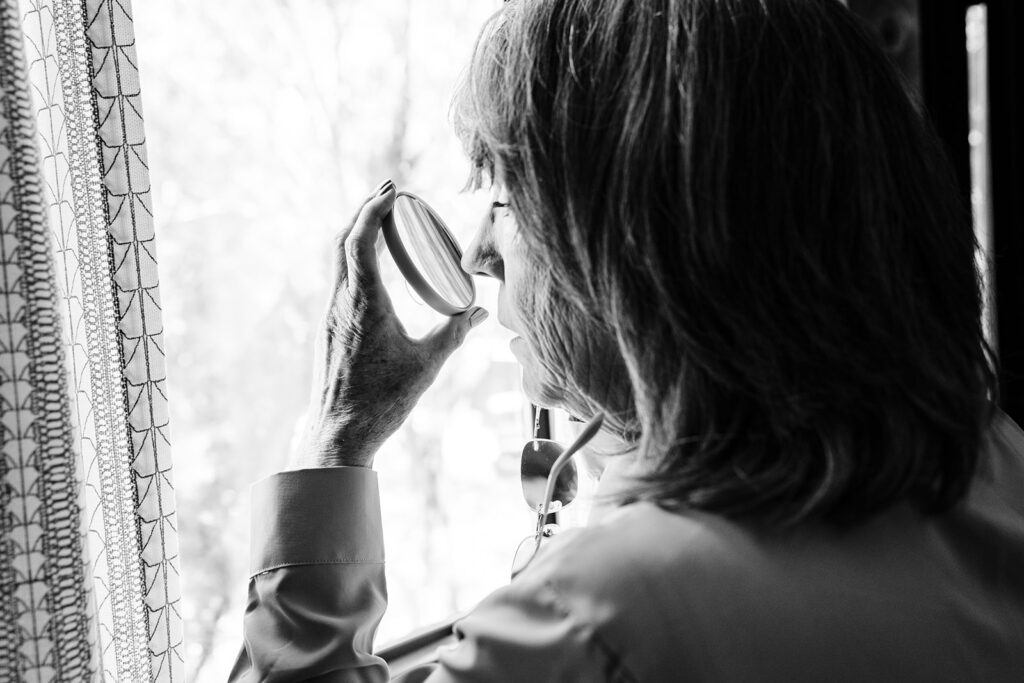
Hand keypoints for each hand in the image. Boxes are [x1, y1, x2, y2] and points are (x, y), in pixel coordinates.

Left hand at [293, 179, 487, 468]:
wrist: (338, 434)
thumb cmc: (382, 402)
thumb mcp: (427, 364)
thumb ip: (455, 332)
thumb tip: (482, 313)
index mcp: (363, 303)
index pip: (360, 239)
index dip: (374, 208)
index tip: (393, 189)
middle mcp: (340, 302)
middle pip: (342, 240)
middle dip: (365, 212)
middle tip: (391, 196)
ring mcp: (329, 315)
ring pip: (336, 259)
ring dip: (356, 234)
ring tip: (383, 224)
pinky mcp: (327, 329)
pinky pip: (337, 280)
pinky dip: (352, 259)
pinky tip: (372, 268)